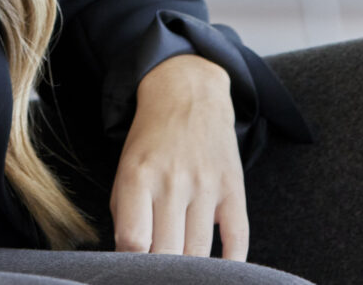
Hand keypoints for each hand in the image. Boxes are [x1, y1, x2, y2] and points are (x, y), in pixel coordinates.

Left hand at [110, 54, 245, 259]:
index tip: (133, 269)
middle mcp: (173, 181)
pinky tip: (220, 271)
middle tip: (159, 271)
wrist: (188, 95)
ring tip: (182, 269)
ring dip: (190, 268)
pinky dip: (230, 263)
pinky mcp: (233, 189)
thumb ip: (125, 212)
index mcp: (138, 176)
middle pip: (167, 252)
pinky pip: (237, 239)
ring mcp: (206, 185)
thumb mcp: (126, 167)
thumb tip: (129, 258)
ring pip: (199, 252)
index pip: (134, 239)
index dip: (132, 263)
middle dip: (161, 270)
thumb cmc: (151, 139)